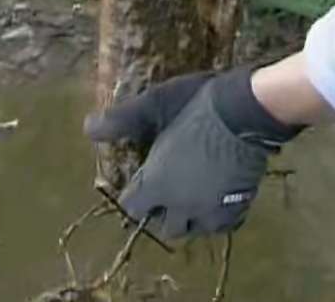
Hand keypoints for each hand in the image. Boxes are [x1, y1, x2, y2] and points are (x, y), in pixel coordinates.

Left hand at [85, 67, 302, 239]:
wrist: (247, 110)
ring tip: (191, 201)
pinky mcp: (237, 205)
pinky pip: (223, 225)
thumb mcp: (154, 105)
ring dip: (189, 219)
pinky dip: (216, 218)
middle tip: (166, 194)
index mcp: (156, 184)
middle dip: (162, 213)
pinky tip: (217, 202)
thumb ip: (121, 121)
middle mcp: (181, 205)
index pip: (133, 207)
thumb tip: (87, 129)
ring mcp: (210, 208)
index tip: (140, 183)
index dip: (134, 197)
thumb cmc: (195, 105)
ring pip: (194, 229)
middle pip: (165, 227)